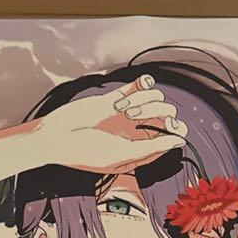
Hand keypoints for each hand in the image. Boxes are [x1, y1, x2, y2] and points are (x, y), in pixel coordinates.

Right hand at [37, 74, 187, 172]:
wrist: (57, 137)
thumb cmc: (87, 152)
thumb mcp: (123, 154)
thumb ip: (153, 148)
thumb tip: (180, 141)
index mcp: (141, 150)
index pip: (170, 137)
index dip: (175, 129)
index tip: (169, 125)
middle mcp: (136, 133)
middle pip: (164, 114)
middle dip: (157, 112)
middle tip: (136, 116)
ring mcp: (126, 116)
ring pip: (153, 99)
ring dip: (143, 99)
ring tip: (122, 109)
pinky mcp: (113, 100)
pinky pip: (137, 87)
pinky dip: (144, 83)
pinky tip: (142, 83)